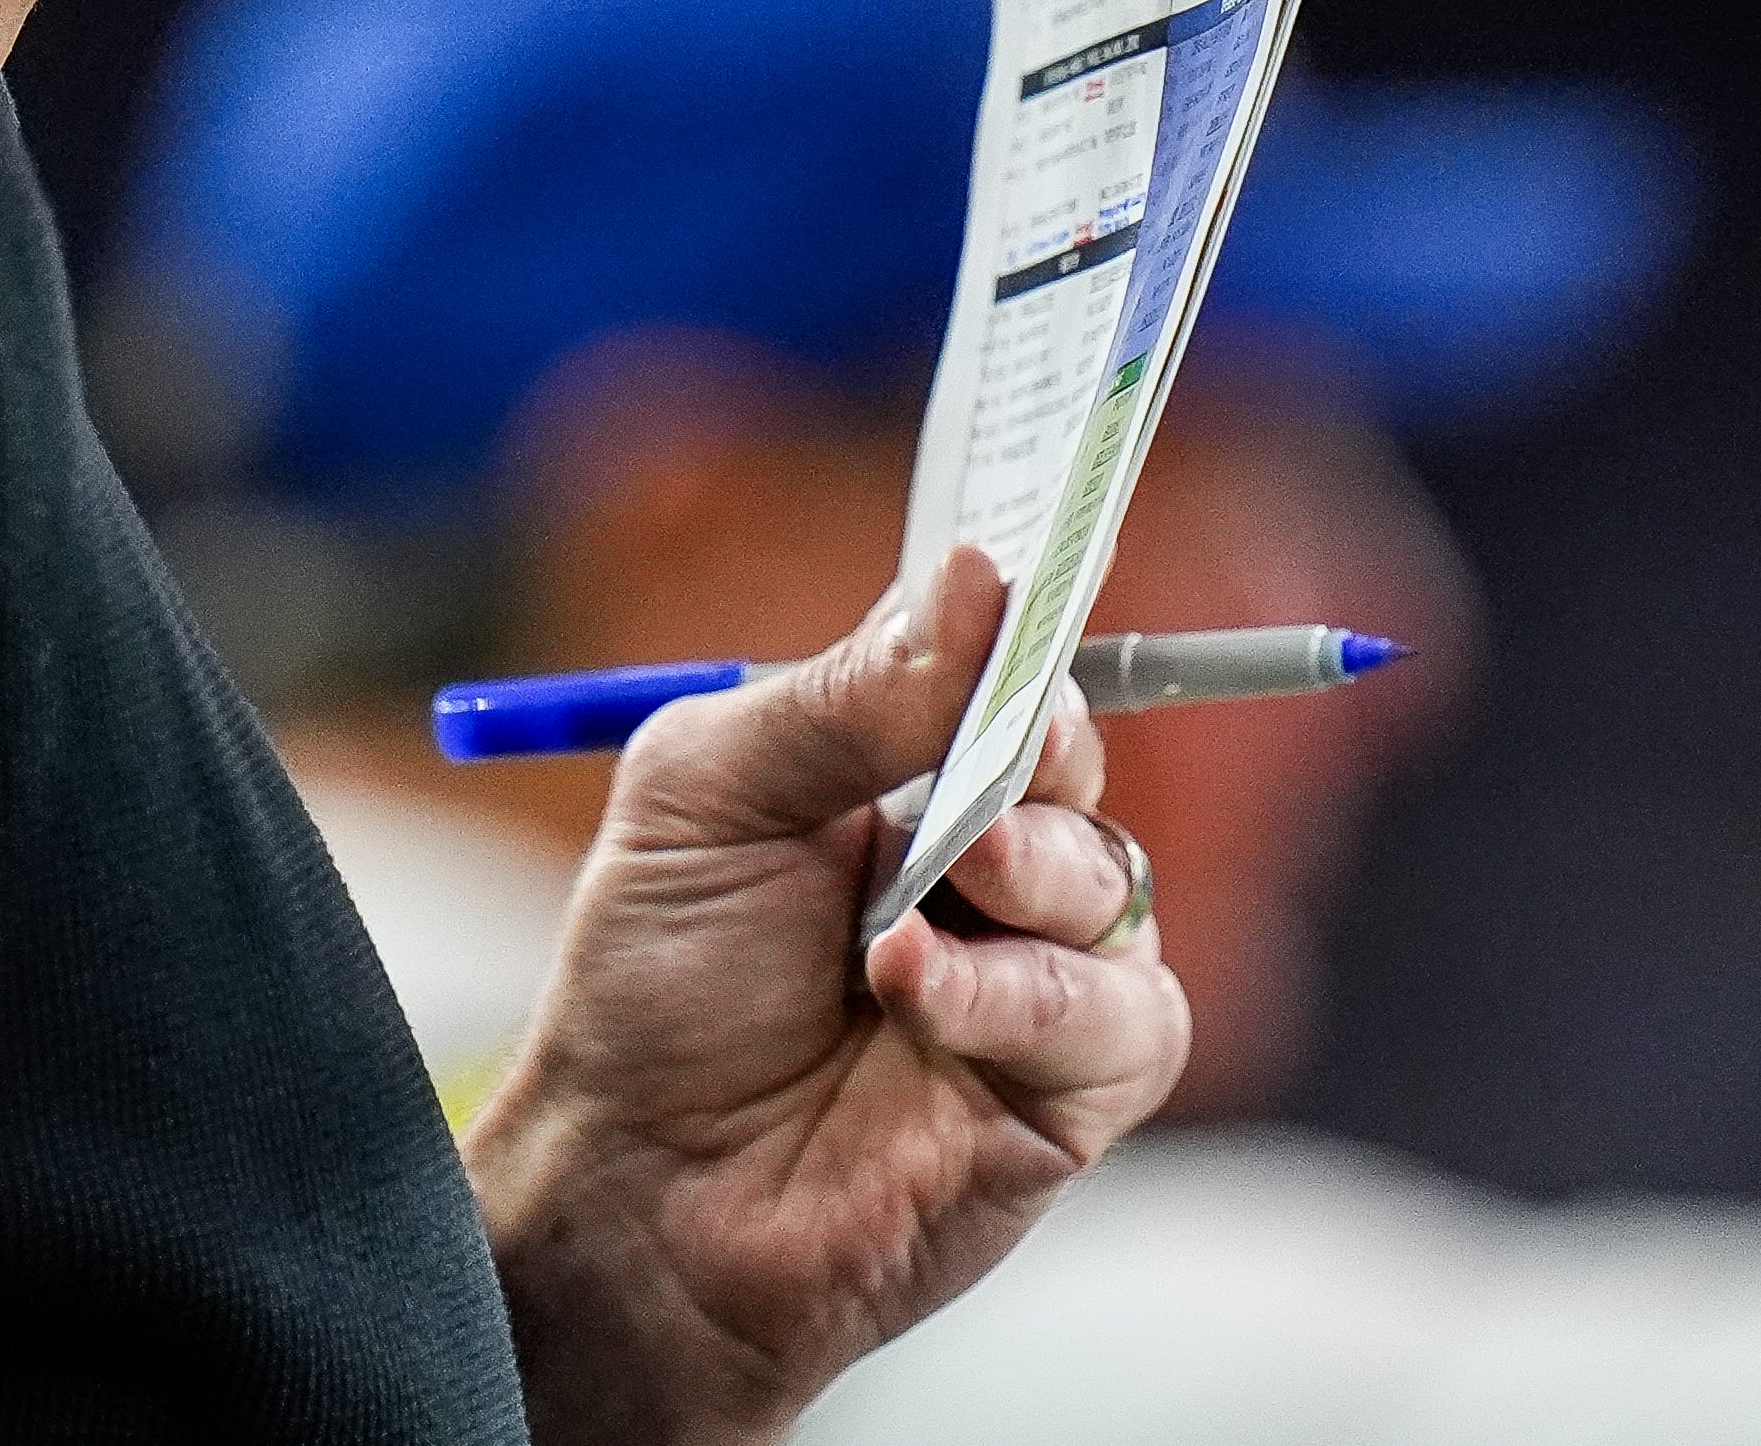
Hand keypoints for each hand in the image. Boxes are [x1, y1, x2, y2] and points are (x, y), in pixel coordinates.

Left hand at [466, 543, 1187, 1445]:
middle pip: (1077, 761)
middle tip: (979, 774)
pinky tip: (922, 1001)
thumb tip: (983, 572)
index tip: (1031, 579)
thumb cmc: (656, 985)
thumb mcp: (711, 793)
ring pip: (1115, 885)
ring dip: (1031, 881)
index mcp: (898, 771)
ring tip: (913, 921)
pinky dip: (1028, 1000)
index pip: (1001, 666)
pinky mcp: (1065, 1095)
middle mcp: (979, 862)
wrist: (637, 1188)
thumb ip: (851, 693)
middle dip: (1039, 750)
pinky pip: (1123, 1020)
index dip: (1025, 626)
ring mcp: (1030, 976)